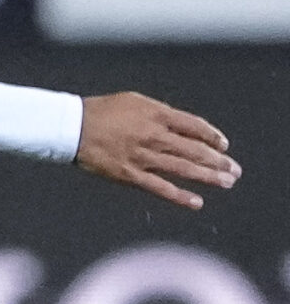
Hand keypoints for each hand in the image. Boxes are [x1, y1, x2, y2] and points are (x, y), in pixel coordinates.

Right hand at [76, 92, 240, 210]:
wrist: (70, 127)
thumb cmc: (99, 111)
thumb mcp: (134, 101)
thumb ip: (159, 113)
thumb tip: (182, 126)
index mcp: (156, 114)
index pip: (195, 126)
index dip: (213, 136)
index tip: (223, 145)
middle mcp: (154, 136)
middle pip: (195, 149)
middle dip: (218, 161)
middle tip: (234, 170)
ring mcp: (143, 157)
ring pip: (183, 169)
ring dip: (208, 177)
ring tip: (227, 183)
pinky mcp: (129, 175)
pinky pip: (159, 188)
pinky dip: (180, 196)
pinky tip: (196, 202)